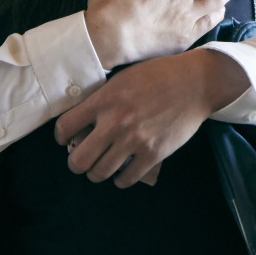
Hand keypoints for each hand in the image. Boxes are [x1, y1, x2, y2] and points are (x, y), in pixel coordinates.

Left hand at [54, 50, 249, 187]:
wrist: (194, 83)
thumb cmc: (158, 75)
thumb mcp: (123, 78)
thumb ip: (102, 98)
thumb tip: (83, 119)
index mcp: (104, 100)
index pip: (65, 127)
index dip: (61, 136)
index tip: (66, 138)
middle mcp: (115, 123)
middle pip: (78, 160)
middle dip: (76, 163)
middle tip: (81, 160)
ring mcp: (134, 141)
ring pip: (100, 173)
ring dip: (97, 173)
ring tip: (101, 168)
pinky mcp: (153, 154)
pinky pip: (126, 179)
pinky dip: (120, 179)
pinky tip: (122, 172)